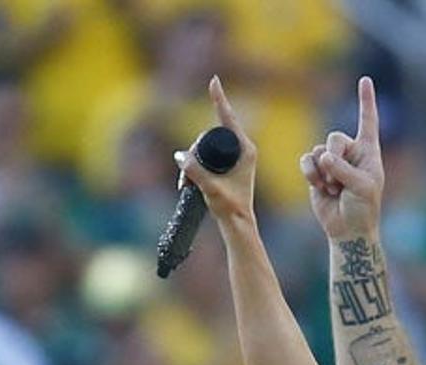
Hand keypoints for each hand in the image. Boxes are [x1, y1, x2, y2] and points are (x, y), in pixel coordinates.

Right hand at [175, 76, 257, 225]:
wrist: (237, 223)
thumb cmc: (229, 207)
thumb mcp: (210, 188)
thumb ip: (195, 171)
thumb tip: (179, 155)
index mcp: (246, 150)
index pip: (228, 118)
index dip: (219, 98)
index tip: (214, 80)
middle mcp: (244, 149)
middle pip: (211, 134)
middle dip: (194, 149)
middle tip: (186, 174)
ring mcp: (237, 156)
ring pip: (207, 146)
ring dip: (193, 161)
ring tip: (186, 183)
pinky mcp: (230, 165)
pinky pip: (209, 155)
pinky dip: (196, 166)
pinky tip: (187, 182)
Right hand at [299, 76, 384, 238]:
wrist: (348, 229)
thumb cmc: (363, 208)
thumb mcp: (362, 187)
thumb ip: (344, 169)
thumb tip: (323, 157)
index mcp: (369, 151)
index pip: (368, 121)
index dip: (366, 101)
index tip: (365, 80)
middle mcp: (350, 153)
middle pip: (334, 138)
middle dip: (334, 158)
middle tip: (339, 180)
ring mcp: (332, 162)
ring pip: (318, 151)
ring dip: (323, 172)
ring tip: (334, 189)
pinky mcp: (316, 172)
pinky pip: (306, 161)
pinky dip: (310, 173)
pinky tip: (319, 187)